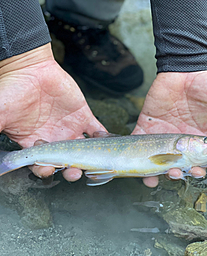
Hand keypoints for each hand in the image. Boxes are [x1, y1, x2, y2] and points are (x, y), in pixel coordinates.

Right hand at [0, 43, 105, 180]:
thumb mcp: (0, 113)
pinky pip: (96, 130)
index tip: (48, 169)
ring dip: (91, 157)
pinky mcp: (83, 117)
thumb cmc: (13, 89)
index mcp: (36, 143)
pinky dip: (104, 137)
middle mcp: (55, 140)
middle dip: (72, 170)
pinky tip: (105, 140)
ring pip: (84, 150)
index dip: (45, 169)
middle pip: (67, 162)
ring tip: (94, 161)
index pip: (43, 164)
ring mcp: (71, 129)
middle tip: (75, 172)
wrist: (32, 68)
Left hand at [133, 71, 206, 186]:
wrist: (185, 68)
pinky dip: (134, 151)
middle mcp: (179, 142)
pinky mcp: (147, 125)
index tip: (196, 172)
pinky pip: (139, 140)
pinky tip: (134, 161)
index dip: (196, 171)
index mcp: (198, 141)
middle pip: (175, 165)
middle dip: (174, 174)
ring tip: (152, 178)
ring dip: (152, 170)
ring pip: (155, 158)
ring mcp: (162, 134)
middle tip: (174, 173)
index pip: (196, 162)